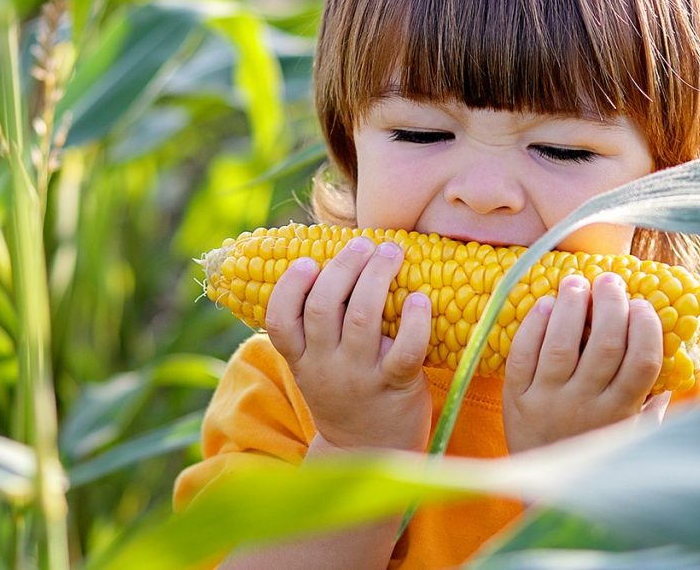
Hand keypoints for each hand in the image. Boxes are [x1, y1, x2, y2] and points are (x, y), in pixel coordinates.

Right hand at [264, 237, 432, 452]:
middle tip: (363, 244)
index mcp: (301, 360)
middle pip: (323, 308)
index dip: (289, 288)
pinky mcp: (395, 386)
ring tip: (390, 252)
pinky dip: (414, 320)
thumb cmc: (348, 394)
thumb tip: (332, 259)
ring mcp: (359, 378)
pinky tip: (420, 298)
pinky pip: (405, 350)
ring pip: (362, 318)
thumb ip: (317, 327)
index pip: (279, 321)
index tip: (308, 262)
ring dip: (376, 277)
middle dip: (342, 267)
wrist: (372, 454)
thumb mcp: (318, 367)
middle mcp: (324, 368)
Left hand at [502, 272, 665, 452]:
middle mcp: (584, 407)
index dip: (646, 327)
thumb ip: (652, 407)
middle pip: (605, 345)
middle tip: (611, 282)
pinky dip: (534, 326)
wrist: (543, 491)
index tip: (643, 304)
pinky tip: (546, 304)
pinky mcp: (516, 399)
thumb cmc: (595, 456)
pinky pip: (523, 355)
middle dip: (611, 305)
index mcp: (619, 414)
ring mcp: (547, 401)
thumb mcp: (630, 439)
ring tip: (577, 283)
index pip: (641, 362)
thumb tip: (676, 367)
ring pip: (562, 345)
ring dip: (572, 307)